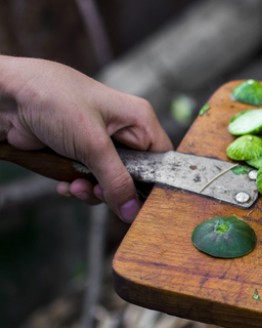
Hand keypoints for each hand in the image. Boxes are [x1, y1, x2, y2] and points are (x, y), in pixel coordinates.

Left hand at [0, 56, 171, 221]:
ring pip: (111, 183)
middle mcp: (123, 132)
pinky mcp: (79, 153)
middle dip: (115, 190)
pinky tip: (65, 184)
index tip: (140, 204)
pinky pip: (89, 181)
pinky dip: (78, 187)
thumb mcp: (92, 144)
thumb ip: (116, 181)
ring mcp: (99, 144)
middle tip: (98, 192)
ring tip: (75, 186)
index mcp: (139, 121)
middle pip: (136, 176)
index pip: (162, 161)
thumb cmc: (53, 100)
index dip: (154, 184)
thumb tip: (132, 212)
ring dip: (93, 191)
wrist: (5, 97)